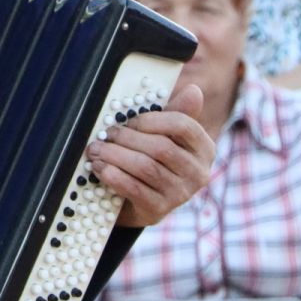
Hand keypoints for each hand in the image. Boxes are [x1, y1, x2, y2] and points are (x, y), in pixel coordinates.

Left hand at [92, 81, 214, 227]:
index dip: (152, 120)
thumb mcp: (165, 136)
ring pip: (146, 168)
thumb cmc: (154, 160)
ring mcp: (180, 194)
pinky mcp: (159, 209)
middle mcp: (197, 172)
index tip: (128, 120)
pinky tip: (100, 168)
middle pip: (161, 148)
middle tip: (105, 134)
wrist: (142, 201)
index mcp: (203, 148)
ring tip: (97, 150)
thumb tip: (193, 90)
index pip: (183, 126)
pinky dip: (114, 176)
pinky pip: (134, 189)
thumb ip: (175, 113)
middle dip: (127, 138)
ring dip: (116, 156)